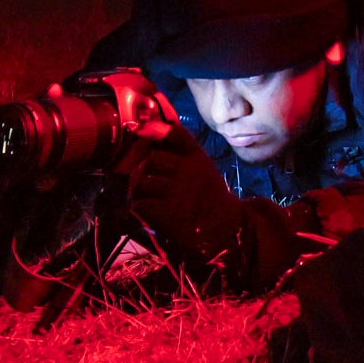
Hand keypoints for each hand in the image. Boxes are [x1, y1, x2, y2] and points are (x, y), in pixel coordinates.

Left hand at [122, 120, 297, 291]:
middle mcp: (189, 172)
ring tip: (146, 198)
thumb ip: (181, 148)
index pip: (175, 134)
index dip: (155, 130)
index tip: (142, 132)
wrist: (225, 233)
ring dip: (138, 190)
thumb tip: (148, 130)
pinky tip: (149, 212)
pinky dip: (139, 208)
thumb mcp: (203, 167)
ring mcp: (178, 192)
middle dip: (144, 169)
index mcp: (198, 159)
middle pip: (151, 159)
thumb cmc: (209, 198)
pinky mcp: (169, 213)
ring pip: (141, 181)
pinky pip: (140, 203)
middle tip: (147, 181)